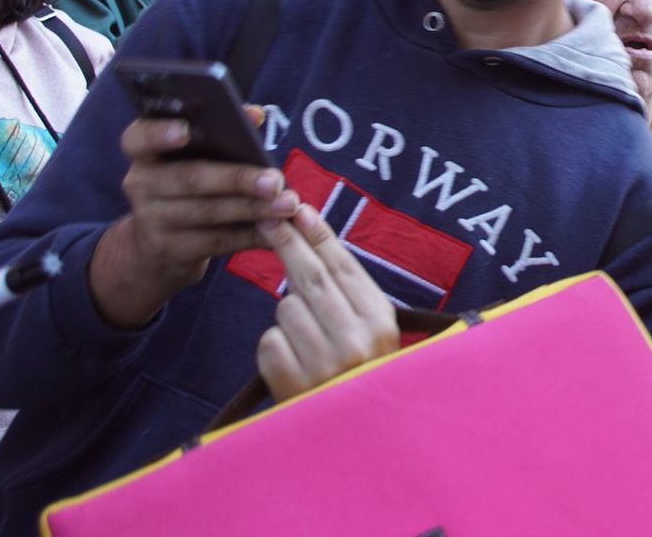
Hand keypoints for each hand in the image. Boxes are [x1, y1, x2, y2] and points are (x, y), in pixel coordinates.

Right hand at [88, 112, 298, 328]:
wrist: (156, 244)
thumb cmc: (187, 181)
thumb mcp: (192, 155)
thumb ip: (221, 130)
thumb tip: (255, 114)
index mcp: (144, 152)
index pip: (138, 138)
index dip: (160, 133)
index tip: (185, 130)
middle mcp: (141, 184)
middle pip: (190, 178)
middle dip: (236, 179)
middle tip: (275, 180)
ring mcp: (153, 220)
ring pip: (209, 212)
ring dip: (253, 208)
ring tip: (287, 204)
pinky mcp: (172, 250)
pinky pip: (218, 241)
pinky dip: (252, 234)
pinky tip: (279, 229)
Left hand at [255, 204, 398, 402]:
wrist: (359, 441)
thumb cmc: (363, 375)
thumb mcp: (373, 333)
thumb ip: (349, 293)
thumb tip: (310, 236)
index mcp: (381, 322)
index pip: (343, 265)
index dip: (318, 234)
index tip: (299, 209)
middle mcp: (356, 340)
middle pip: (310, 276)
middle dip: (288, 242)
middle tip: (269, 220)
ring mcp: (323, 365)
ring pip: (286, 308)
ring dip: (289, 317)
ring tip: (308, 342)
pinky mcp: (292, 385)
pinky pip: (269, 341)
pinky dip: (276, 348)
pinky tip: (294, 363)